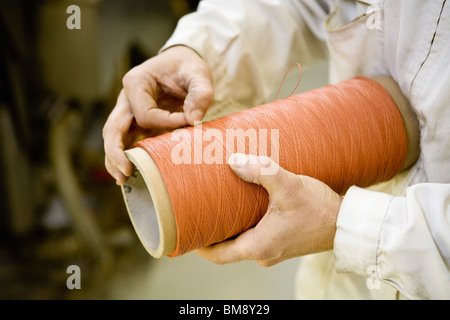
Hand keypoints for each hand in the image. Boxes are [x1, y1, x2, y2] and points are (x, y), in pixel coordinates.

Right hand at [102, 45, 213, 183]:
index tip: (188, 123)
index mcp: (137, 82)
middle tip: (126, 172)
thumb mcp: (198, 74)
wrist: (183, 65)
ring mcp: (128, 111)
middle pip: (114, 128)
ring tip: (123, 179)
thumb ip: (200, 94)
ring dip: (116, 159)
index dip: (167, 124)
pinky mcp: (135, 122)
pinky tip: (129, 173)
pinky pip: (125, 141)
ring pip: (114, 138)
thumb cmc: (188, 67)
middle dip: (117, 151)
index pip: (146, 114)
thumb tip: (194, 121)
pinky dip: (125, 156)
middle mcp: (127, 98)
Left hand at [195, 154, 342, 266]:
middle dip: (212, 232)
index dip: (198, 246)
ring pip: (241, 241)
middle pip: (227, 248)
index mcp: (259, 246)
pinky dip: (244, 224)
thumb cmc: (320, 209)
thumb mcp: (289, 186)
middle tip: (198, 211)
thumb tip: (233, 160)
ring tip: (218, 205)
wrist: (348, 223)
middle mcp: (264, 252)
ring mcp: (274, 249)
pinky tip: (244, 206)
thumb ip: (261, 171)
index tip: (185, 231)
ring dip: (229, 227)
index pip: (218, 255)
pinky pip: (255, 236)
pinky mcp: (282, 241)